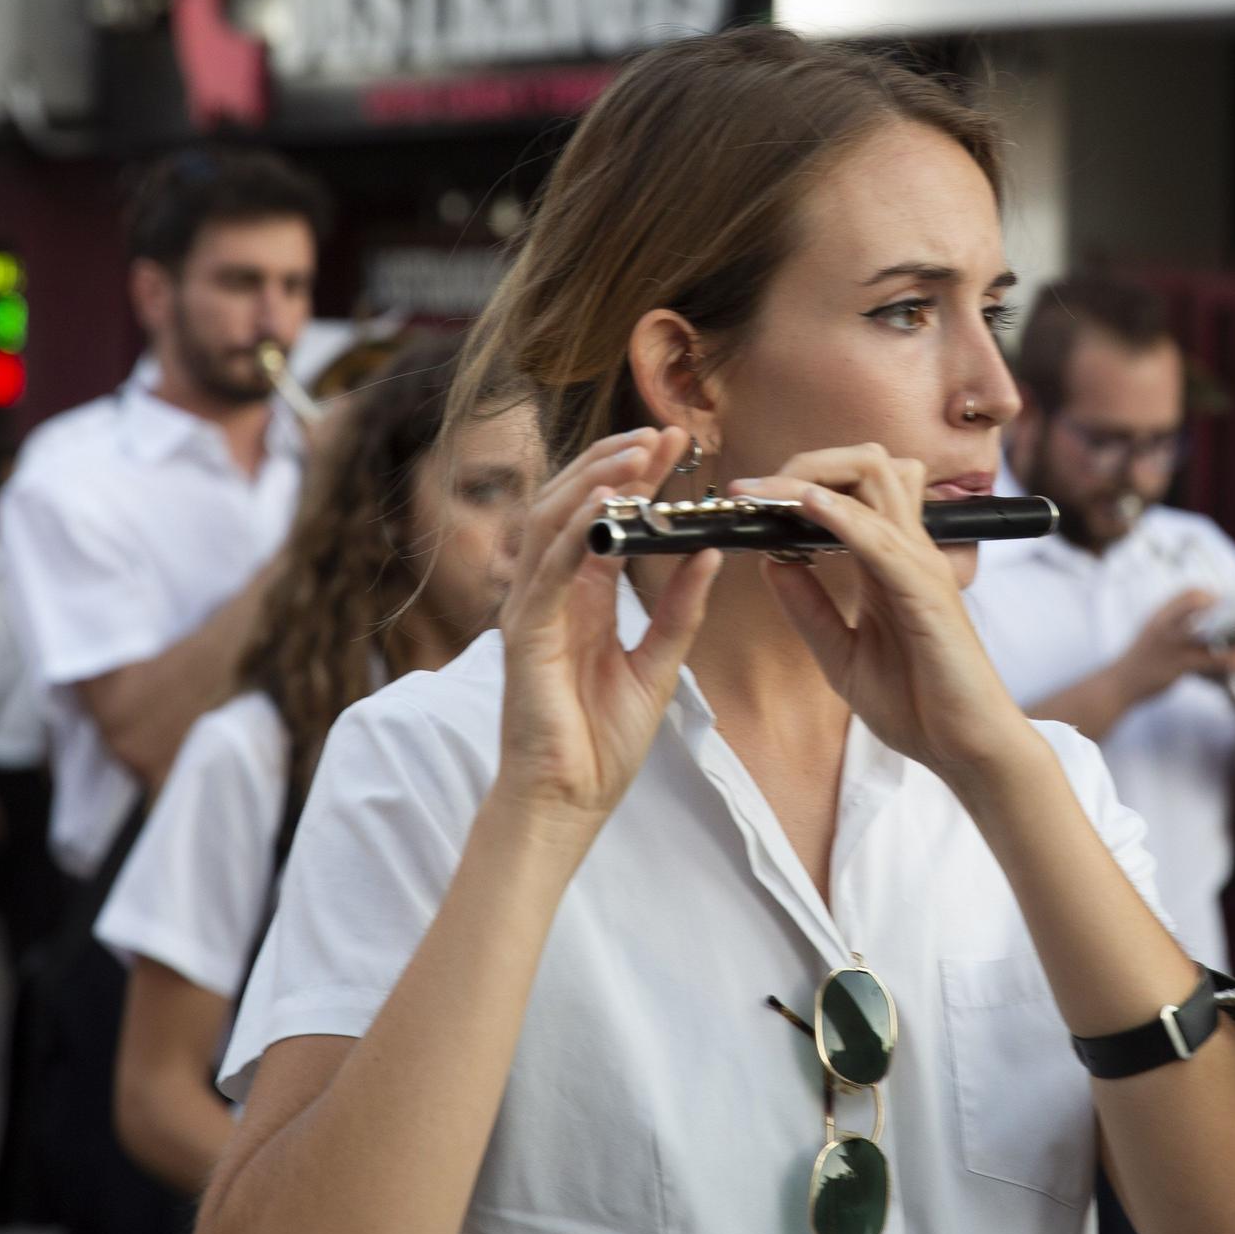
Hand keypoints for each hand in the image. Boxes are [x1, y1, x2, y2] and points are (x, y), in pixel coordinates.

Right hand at [494, 427, 720, 817]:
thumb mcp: (659, 664)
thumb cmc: (604, 741)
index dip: (637, 476)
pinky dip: (576, 532)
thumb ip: (679, 610)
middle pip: (574, 504)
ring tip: (638, 453)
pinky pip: (549, 570)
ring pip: (552, 521)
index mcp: (582, 597)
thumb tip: (709, 553)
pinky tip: (608, 504)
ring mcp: (533, 609)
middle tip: (663, 433)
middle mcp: (553, 592)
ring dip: (595, 481)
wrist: (571, 800)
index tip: (675, 443)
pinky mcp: (525, 634)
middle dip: (616, 463)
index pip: (606, 518)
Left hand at [727, 445, 1032, 779]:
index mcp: (889, 561)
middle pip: (866, 464)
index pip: (851, 488)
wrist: (965, 749)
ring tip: (763, 493)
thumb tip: (770, 560)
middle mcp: (909, 551)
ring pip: (875, 481)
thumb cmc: (917, 705)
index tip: (745, 500)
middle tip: (751, 491)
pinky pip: (881, 539)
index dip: (797, 479)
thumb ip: (808, 607)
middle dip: (804, 463)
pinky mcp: (926, 593)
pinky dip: (841, 516)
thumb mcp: (841, 654)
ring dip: (813, 478)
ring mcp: (922, 566)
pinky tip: (804, 507)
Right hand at [1116, 589, 1223, 699]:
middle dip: (1229, 608)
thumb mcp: (1154, 632)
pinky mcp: (1179, 664)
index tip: (1228, 607)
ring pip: (1212, 630)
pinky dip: (1231, 659)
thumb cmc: (1142, 659)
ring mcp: (1171, 643)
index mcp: (1160, 614)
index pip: (1191, 592)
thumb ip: (1175, 621)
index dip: (1213, 596)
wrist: (1119, 684)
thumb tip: (1203, 615)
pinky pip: (1212, 659)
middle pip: (1202, 602)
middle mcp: (1165, 623)